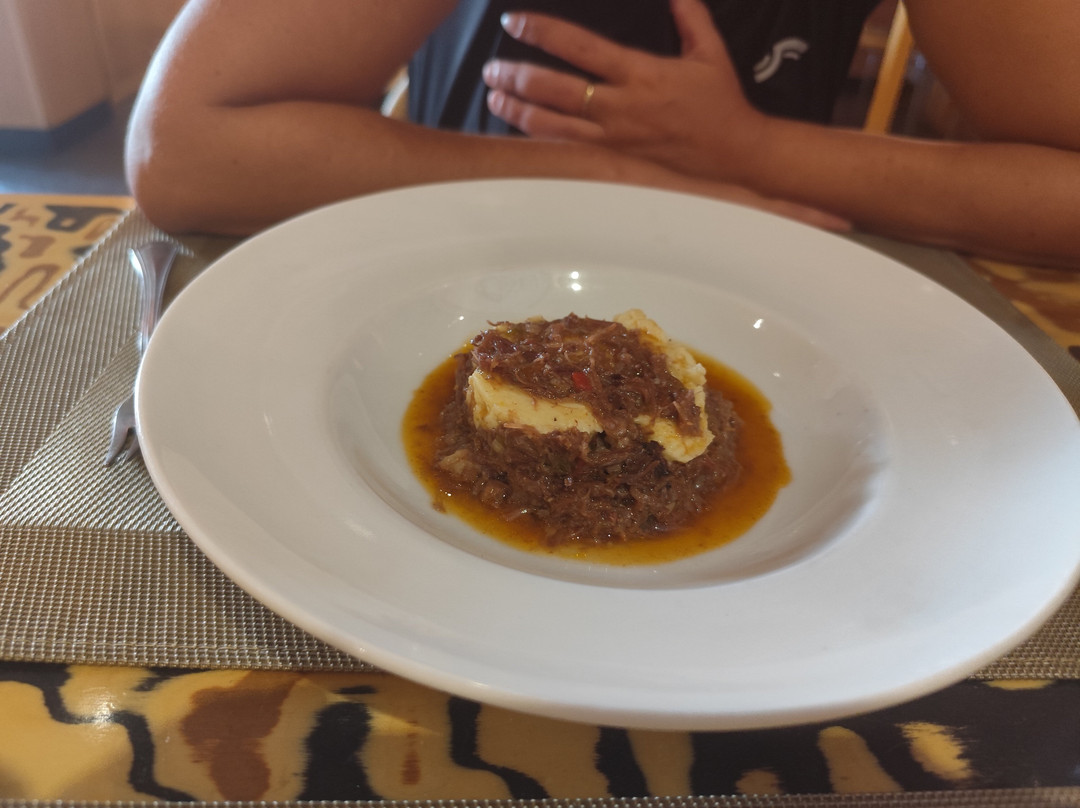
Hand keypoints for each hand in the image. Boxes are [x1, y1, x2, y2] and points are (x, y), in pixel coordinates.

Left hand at [482, 0, 766, 182]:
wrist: (734, 152)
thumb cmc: (721, 102)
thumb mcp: (709, 51)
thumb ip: (689, 15)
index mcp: (641, 73)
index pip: (580, 48)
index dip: (543, 33)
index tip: (515, 23)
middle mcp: (621, 107)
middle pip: (555, 91)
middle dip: (517, 77)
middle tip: (491, 67)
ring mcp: (614, 137)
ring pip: (554, 126)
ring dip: (519, 112)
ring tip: (494, 98)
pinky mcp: (614, 159)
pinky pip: (569, 149)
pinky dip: (539, 138)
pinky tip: (520, 129)